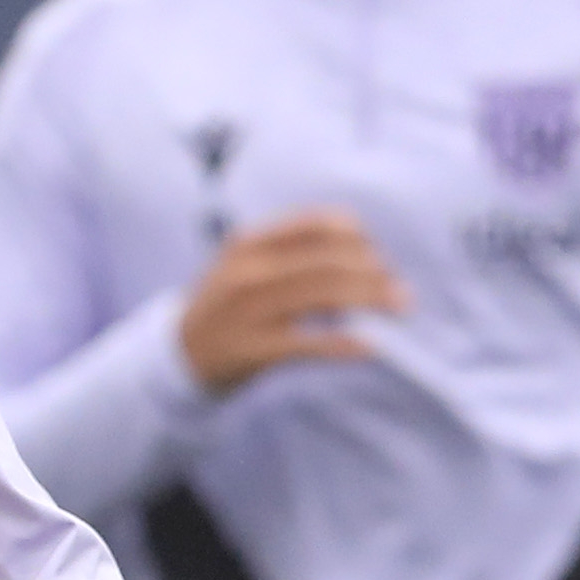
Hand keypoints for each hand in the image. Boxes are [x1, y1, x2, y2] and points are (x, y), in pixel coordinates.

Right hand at [180, 210, 406, 396]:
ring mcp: (250, 310)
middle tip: (402, 294)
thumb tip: (363, 257)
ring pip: (325, 296)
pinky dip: (345, 344)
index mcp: (251, 242)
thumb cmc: (227, 307)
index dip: (358, 238)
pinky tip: (371, 348)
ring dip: (371, 301)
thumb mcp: (247, 264)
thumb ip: (293, 253)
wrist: (178, 354)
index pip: (318, 225)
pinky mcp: (254, 349)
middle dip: (375, 275)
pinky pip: (310, 344)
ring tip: (398, 311)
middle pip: (329, 262)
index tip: (377, 256)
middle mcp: (249, 271)